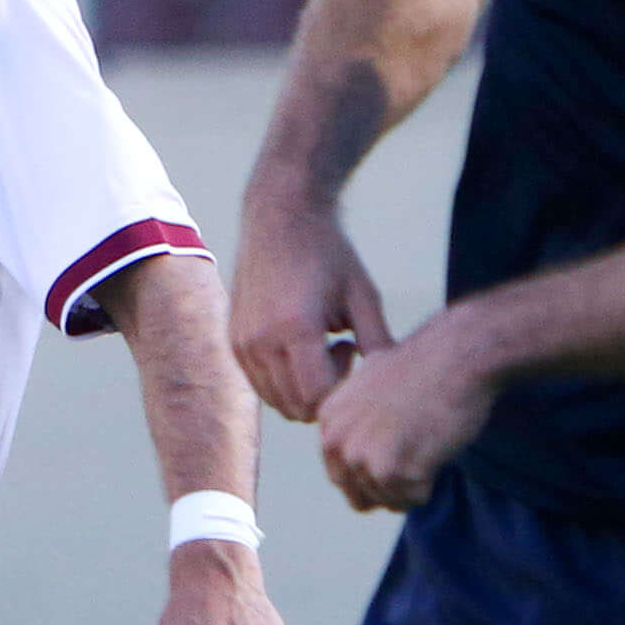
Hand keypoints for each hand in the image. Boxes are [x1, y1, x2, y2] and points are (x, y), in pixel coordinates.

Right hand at [233, 202, 396, 422]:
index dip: (342, 389)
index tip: (351, 347)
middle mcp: (260, 342)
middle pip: (296, 407)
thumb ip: (378, 342)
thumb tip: (390, 382)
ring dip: (302, 388)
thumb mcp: (364, 294)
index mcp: (294, 329)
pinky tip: (299, 344)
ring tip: (318, 347)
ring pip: (277, 401)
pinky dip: (284, 379)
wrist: (280, 216)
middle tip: (339, 350)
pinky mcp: (233, 342)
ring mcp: (241, 344)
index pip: (317, 396)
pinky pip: (261, 385)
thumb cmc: (327, 251)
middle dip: (324, 393)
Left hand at [312, 313, 495, 512]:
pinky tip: (436, 450)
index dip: (372, 473)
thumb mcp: (371, 384)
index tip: (398, 451)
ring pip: (388, 500)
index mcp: (328, 421)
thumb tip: (356, 449)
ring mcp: (361, 457)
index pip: (340, 475)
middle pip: (359, 496)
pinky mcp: (390, 470)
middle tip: (415, 453)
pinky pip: (412, 500)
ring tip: (427, 441)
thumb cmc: (425, 367)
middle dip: (388, 485)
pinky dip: (429, 484)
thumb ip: (354, 417)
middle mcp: (336, 441)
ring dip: (413, 482)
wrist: (456, 355)